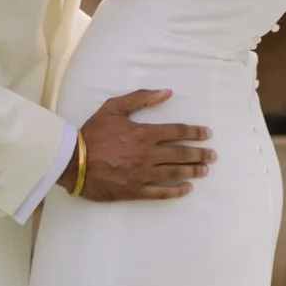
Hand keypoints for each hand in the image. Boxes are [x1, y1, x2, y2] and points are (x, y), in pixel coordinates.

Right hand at [75, 88, 214, 201]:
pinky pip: (161, 192)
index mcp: (144, 134)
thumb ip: (141, 98)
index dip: (194, 132)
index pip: (177, 132)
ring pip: (175, 172)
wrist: (73, 161)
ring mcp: (142, 174)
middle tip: (212, 155)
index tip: (207, 134)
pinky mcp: (135, 190)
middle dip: (200, 153)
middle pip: (181, 154)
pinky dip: (176, 191)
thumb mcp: (114, 108)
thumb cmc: (93, 133)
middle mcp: (147, 154)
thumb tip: (166, 92)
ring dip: (193, 171)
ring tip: (205, 170)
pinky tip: (187, 188)